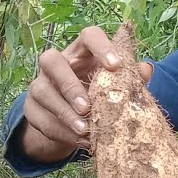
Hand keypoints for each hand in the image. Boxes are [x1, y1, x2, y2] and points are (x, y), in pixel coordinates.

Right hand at [17, 26, 154, 162]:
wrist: (70, 122)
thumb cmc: (98, 96)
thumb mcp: (115, 87)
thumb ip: (130, 78)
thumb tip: (146, 69)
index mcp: (82, 52)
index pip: (89, 36)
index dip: (101, 46)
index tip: (115, 66)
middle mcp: (56, 63)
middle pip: (52, 60)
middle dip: (69, 85)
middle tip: (87, 107)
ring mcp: (40, 85)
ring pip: (43, 92)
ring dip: (64, 113)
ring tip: (85, 130)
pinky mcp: (31, 109)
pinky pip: (41, 119)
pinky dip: (61, 132)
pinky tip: (79, 141)